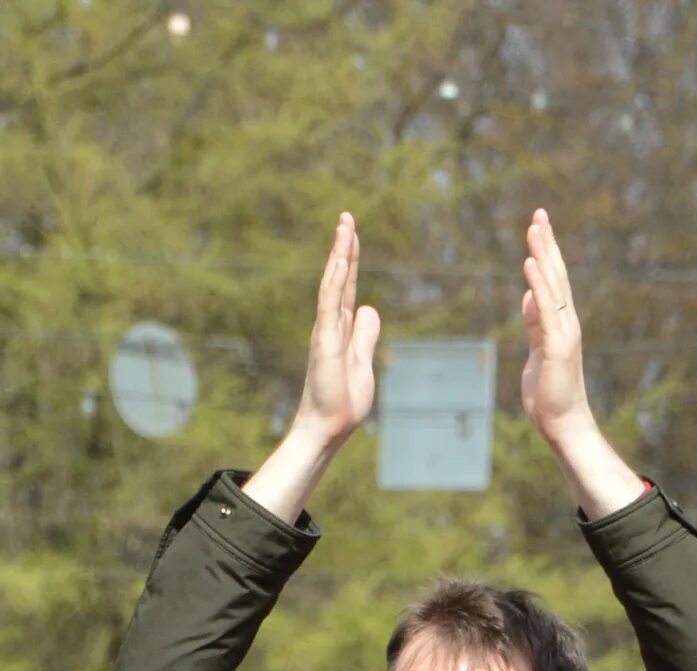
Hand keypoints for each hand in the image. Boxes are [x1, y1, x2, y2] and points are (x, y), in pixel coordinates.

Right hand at [242, 214, 382, 523]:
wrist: (328, 427)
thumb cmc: (343, 400)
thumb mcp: (363, 360)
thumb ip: (366, 334)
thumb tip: (370, 309)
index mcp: (342, 329)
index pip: (348, 286)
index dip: (351, 260)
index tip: (352, 234)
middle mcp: (332, 324)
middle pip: (340, 278)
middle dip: (344, 247)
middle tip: (347, 217)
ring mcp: (327, 331)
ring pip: (333, 284)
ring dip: (339, 255)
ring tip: (345, 226)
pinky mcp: (325, 341)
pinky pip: (330, 305)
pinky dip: (334, 281)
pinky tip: (339, 259)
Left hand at [517, 210, 647, 516]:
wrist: (564, 424)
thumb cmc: (551, 394)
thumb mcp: (537, 351)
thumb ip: (535, 325)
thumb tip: (528, 297)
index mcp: (560, 323)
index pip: (553, 281)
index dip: (546, 253)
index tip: (538, 227)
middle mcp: (566, 322)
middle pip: (556, 275)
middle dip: (546, 243)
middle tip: (539, 213)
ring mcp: (564, 332)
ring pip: (553, 285)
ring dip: (543, 255)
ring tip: (535, 227)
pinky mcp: (557, 346)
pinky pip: (546, 309)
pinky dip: (538, 285)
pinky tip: (530, 263)